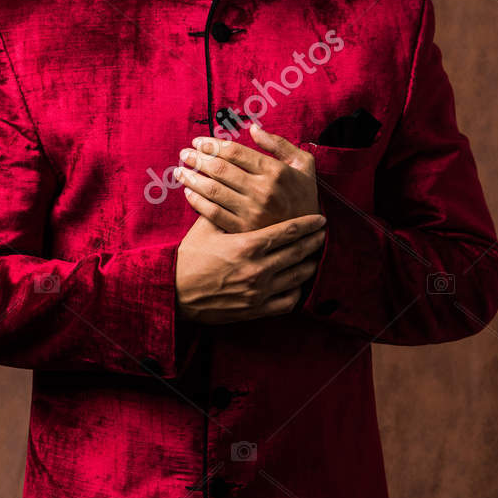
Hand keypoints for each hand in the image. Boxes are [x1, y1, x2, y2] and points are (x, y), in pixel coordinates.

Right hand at [174, 211, 326, 325]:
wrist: (174, 292)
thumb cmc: (190, 258)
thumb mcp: (206, 228)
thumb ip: (226, 210)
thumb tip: (238, 188)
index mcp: (247, 245)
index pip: (288, 231)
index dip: (308, 224)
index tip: (320, 219)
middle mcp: (258, 269)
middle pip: (298, 252)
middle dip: (314, 241)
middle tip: (323, 234)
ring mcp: (259, 292)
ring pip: (298, 276)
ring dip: (309, 264)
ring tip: (314, 256)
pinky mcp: (256, 310)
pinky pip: (288, 301)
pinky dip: (297, 291)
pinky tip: (297, 283)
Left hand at [175, 124, 319, 231]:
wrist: (311, 232)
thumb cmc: (304, 192)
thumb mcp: (303, 163)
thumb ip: (278, 144)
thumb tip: (253, 128)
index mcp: (275, 171)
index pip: (235, 152)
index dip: (212, 144)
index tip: (198, 141)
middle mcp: (263, 191)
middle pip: (220, 169)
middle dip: (197, 158)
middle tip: (184, 153)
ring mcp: (253, 212)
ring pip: (213, 190)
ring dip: (192, 178)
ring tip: (179, 171)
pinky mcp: (244, 230)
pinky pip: (214, 214)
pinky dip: (198, 202)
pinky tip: (189, 193)